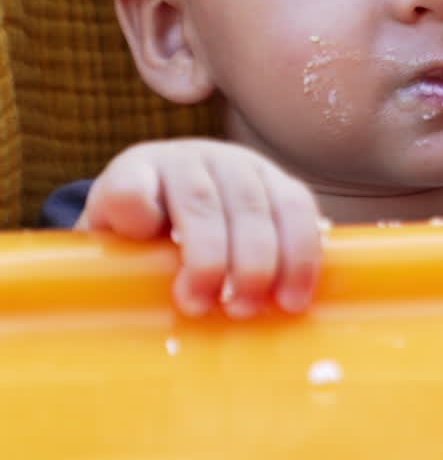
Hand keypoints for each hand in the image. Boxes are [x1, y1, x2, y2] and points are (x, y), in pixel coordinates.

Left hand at [76, 139, 322, 317]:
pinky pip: (298, 206)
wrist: (183, 211)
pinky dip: (301, 253)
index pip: (129, 184)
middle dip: (208, 257)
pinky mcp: (278, 181)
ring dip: (260, 260)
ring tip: (249, 307)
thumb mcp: (118, 250)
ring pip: (255, 201)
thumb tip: (138, 272)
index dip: (134, 206)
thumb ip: (119, 259)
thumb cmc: (145, 244)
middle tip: (204, 305)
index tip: (145, 237)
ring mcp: (239, 164)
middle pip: (200, 199)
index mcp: (137, 174)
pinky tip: (293, 295)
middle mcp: (189, 158)